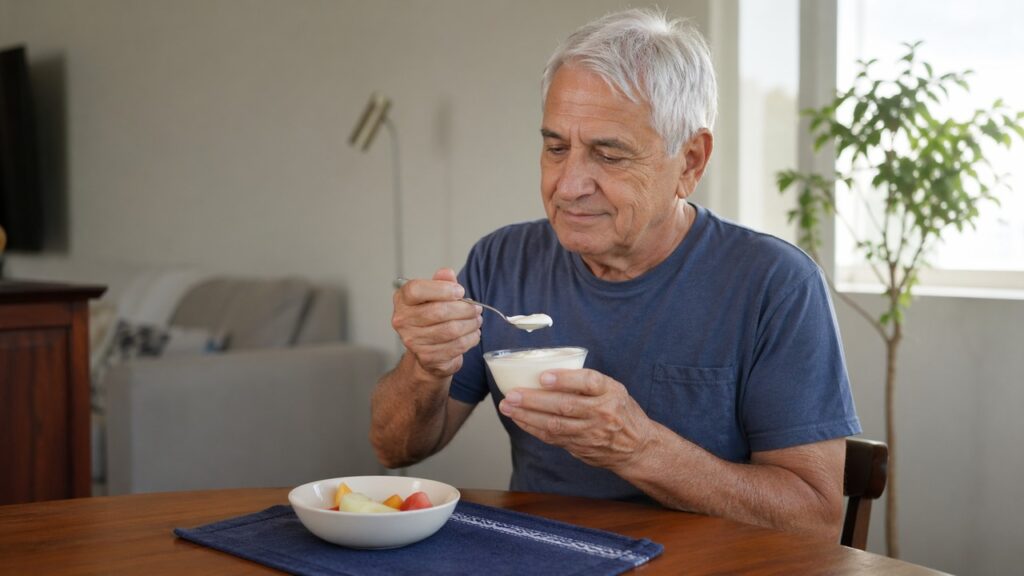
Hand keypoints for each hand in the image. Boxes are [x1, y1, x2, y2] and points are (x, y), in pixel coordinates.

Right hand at [392, 268, 481, 378]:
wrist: (428, 350)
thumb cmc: (432, 317)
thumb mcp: (436, 295)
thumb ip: (442, 282)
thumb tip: (447, 273)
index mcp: (402, 300)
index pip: (416, 290)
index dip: (442, 289)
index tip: (460, 291)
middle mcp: (402, 320)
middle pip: (438, 312)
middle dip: (464, 309)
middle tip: (476, 308)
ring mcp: (413, 341)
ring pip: (450, 330)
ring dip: (470, 324)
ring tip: (477, 320)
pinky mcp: (427, 357)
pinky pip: (456, 346)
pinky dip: (470, 339)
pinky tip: (474, 334)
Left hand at [498, 369, 656, 470]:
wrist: (638, 448)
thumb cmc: (622, 412)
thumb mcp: (615, 390)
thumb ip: (588, 383)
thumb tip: (549, 373)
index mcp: (611, 392)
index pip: (589, 382)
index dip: (565, 379)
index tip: (544, 376)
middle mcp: (602, 412)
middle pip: (565, 405)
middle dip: (535, 400)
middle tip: (513, 393)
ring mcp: (591, 432)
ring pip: (555, 424)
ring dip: (527, 415)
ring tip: (508, 406)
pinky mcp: (580, 447)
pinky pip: (553, 437)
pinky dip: (533, 428)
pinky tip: (519, 419)